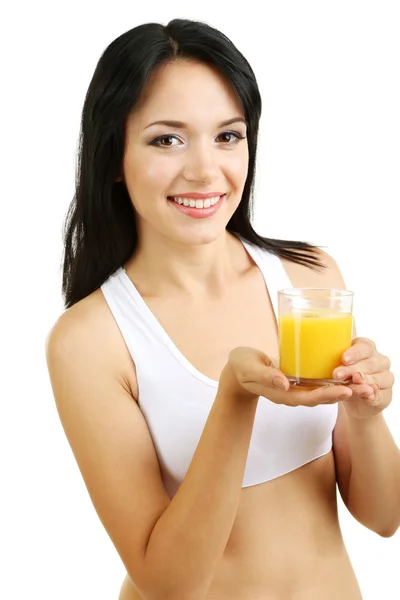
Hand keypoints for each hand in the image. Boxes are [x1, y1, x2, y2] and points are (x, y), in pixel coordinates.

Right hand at [219, 346, 353, 406]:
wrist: (237, 370)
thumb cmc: (241, 366)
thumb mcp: (249, 368)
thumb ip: (265, 375)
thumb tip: (283, 383)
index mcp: (280, 393)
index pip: (308, 398)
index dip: (327, 395)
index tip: (345, 390)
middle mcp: (290, 394)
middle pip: (320, 398)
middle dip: (341, 394)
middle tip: (362, 387)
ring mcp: (294, 389)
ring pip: (321, 392)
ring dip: (341, 389)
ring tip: (361, 383)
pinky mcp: (296, 381)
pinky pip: (317, 384)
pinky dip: (332, 382)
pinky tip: (346, 376)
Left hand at [332, 337, 394, 418]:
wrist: (354, 398)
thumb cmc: (344, 374)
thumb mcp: (336, 364)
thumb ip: (333, 356)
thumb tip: (317, 348)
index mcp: (366, 348)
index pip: (364, 346)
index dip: (355, 352)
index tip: (344, 359)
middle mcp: (379, 360)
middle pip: (369, 363)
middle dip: (353, 369)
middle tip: (338, 374)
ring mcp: (385, 377)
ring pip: (376, 379)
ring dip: (363, 382)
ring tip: (351, 385)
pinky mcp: (386, 394)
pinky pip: (380, 395)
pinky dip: (372, 395)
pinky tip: (366, 396)